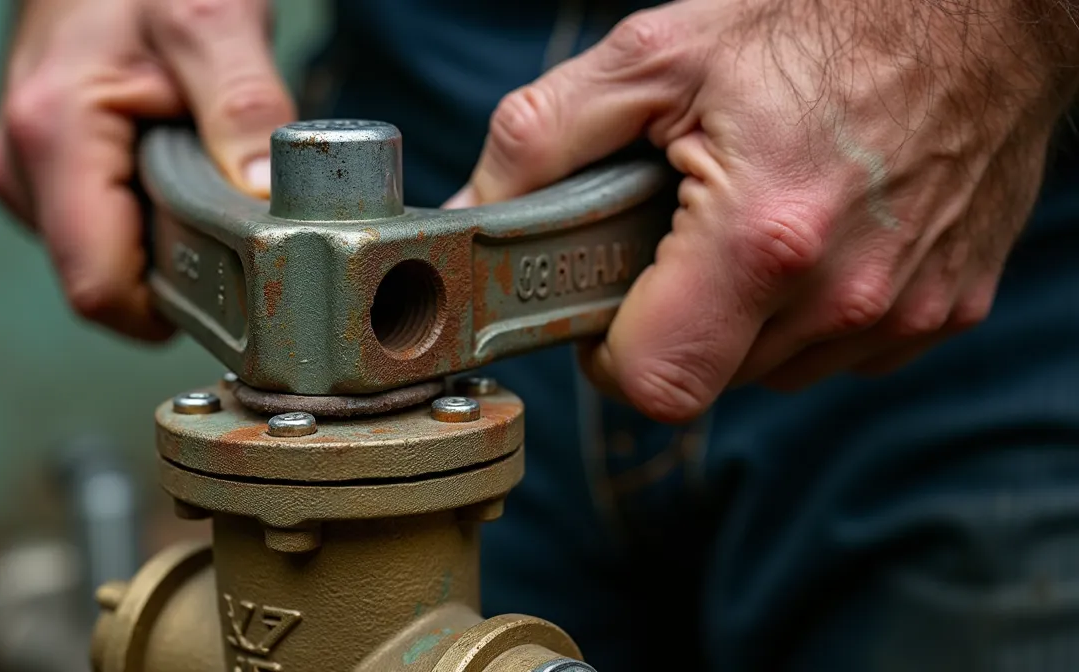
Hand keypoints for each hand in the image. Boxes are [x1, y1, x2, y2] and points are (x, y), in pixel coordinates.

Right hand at [0, 0, 293, 339]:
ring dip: (166, 231)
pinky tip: (169, 156)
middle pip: (110, 280)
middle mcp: (19, 169)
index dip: (175, 301)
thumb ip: (243, 106)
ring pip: (109, 260)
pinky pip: (104, 231)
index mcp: (52, 137)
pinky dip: (149, 210)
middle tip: (227, 192)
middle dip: (180, 260)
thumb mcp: (213, 20)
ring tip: (195, 157)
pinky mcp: (39, 179)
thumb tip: (265, 197)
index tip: (237, 271)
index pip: (101, 290)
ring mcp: (24, 177)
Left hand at [447, 0, 1078, 421]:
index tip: (608, 311)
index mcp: (760, 238)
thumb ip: (544, 139)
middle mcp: (841, 295)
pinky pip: (838, 351)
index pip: (652, 384)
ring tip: (755, 223)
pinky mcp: (941, 314)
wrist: (980, 13)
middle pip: (708, 380)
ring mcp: (900, 313)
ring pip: (771, 373)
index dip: (609, 357)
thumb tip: (475, 210)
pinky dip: (809, 310)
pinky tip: (817, 233)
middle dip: (674, 326)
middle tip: (679, 242)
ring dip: (742, 318)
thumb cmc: (821, 21)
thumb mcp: (658, 55)